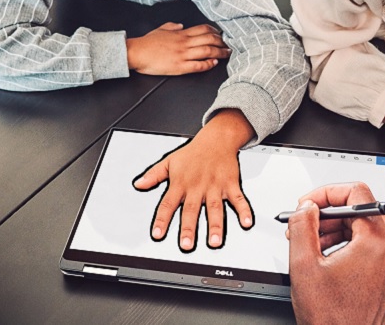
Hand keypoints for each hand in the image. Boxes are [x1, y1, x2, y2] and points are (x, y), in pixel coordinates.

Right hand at [126, 22, 230, 75]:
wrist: (136, 52)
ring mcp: (183, 55)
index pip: (203, 29)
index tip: (222, 35)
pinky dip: (208, 64)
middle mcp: (184, 43)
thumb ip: (172, 27)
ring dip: (220, 52)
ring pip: (207, 51)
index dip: (215, 32)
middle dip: (222, 42)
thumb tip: (180, 25)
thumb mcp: (161, 29)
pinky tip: (214, 63)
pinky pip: (198, 65)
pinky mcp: (179, 67)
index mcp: (180, 33)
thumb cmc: (147, 42)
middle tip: (229, 45)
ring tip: (227, 54)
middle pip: (209, 39)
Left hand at [132, 110, 253, 250]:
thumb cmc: (193, 152)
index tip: (157, 234)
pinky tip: (246, 222)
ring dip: (215, 225)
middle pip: (191, 210)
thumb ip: (153, 175)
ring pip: (215, 209)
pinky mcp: (231, 184)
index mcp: (181, 184)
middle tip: (186, 244)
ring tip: (215, 241)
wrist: (216, 139)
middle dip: (189, 228)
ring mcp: (215, 187)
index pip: (168, 204)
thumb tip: (139, 184)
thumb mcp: (169, 161)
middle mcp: (197, 187)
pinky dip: (244, 210)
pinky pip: (238, 199)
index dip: (162, 220)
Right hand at [288, 183, 384, 324]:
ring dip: (338, 229)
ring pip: (367, 228)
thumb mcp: (303, 264)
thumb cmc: (331, 317)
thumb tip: (305, 207)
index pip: (357, 192)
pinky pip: (373, 247)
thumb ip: (301, 225)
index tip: (310, 203)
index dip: (327, 192)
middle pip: (362, 209)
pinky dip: (350, 245)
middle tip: (306, 224)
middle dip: (329, 214)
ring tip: (314, 245)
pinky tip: (329, 259)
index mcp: (376, 242)